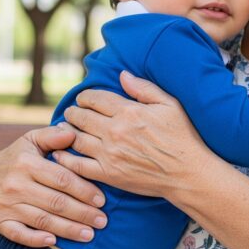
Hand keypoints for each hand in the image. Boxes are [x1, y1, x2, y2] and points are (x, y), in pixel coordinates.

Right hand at [0, 125, 106, 246]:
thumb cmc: (18, 156)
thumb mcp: (32, 140)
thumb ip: (52, 136)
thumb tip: (72, 133)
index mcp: (26, 163)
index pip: (62, 179)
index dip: (84, 190)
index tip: (102, 200)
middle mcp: (15, 185)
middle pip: (56, 202)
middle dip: (82, 213)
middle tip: (102, 221)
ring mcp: (5, 204)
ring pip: (42, 220)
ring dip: (68, 230)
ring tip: (89, 234)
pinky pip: (18, 234)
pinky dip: (35, 239)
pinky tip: (54, 242)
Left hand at [53, 71, 213, 199]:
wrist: (187, 173)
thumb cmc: (182, 136)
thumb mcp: (170, 105)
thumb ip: (144, 88)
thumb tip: (122, 74)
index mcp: (129, 112)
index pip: (96, 99)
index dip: (85, 97)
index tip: (83, 98)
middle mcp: (115, 131)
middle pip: (82, 117)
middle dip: (73, 112)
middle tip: (71, 112)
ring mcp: (109, 154)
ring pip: (76, 139)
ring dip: (67, 132)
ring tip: (65, 129)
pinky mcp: (108, 174)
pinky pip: (78, 165)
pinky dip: (66, 158)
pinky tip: (60, 153)